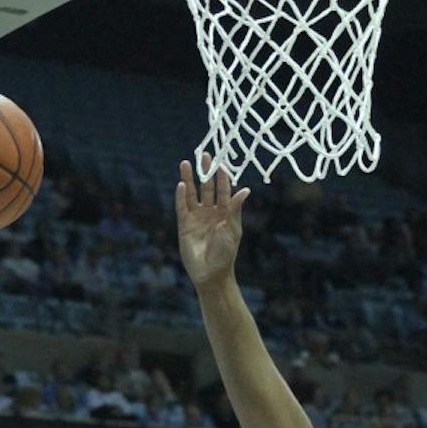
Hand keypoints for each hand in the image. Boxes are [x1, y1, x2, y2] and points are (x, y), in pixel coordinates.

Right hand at [175, 155, 249, 289]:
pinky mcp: (184, 225)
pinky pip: (182, 207)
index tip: (221, 160)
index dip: (222, 175)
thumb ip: (235, 209)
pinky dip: (181, 196)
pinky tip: (181, 184)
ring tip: (185, 162)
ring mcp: (197, 217)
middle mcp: (210, 211)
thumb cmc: (226, 253)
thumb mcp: (233, 229)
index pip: (223, 189)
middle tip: (204, 154)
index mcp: (225, 212)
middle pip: (207, 187)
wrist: (211, 273)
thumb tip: (245, 189)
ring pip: (192, 193)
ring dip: (189, 178)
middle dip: (205, 171)